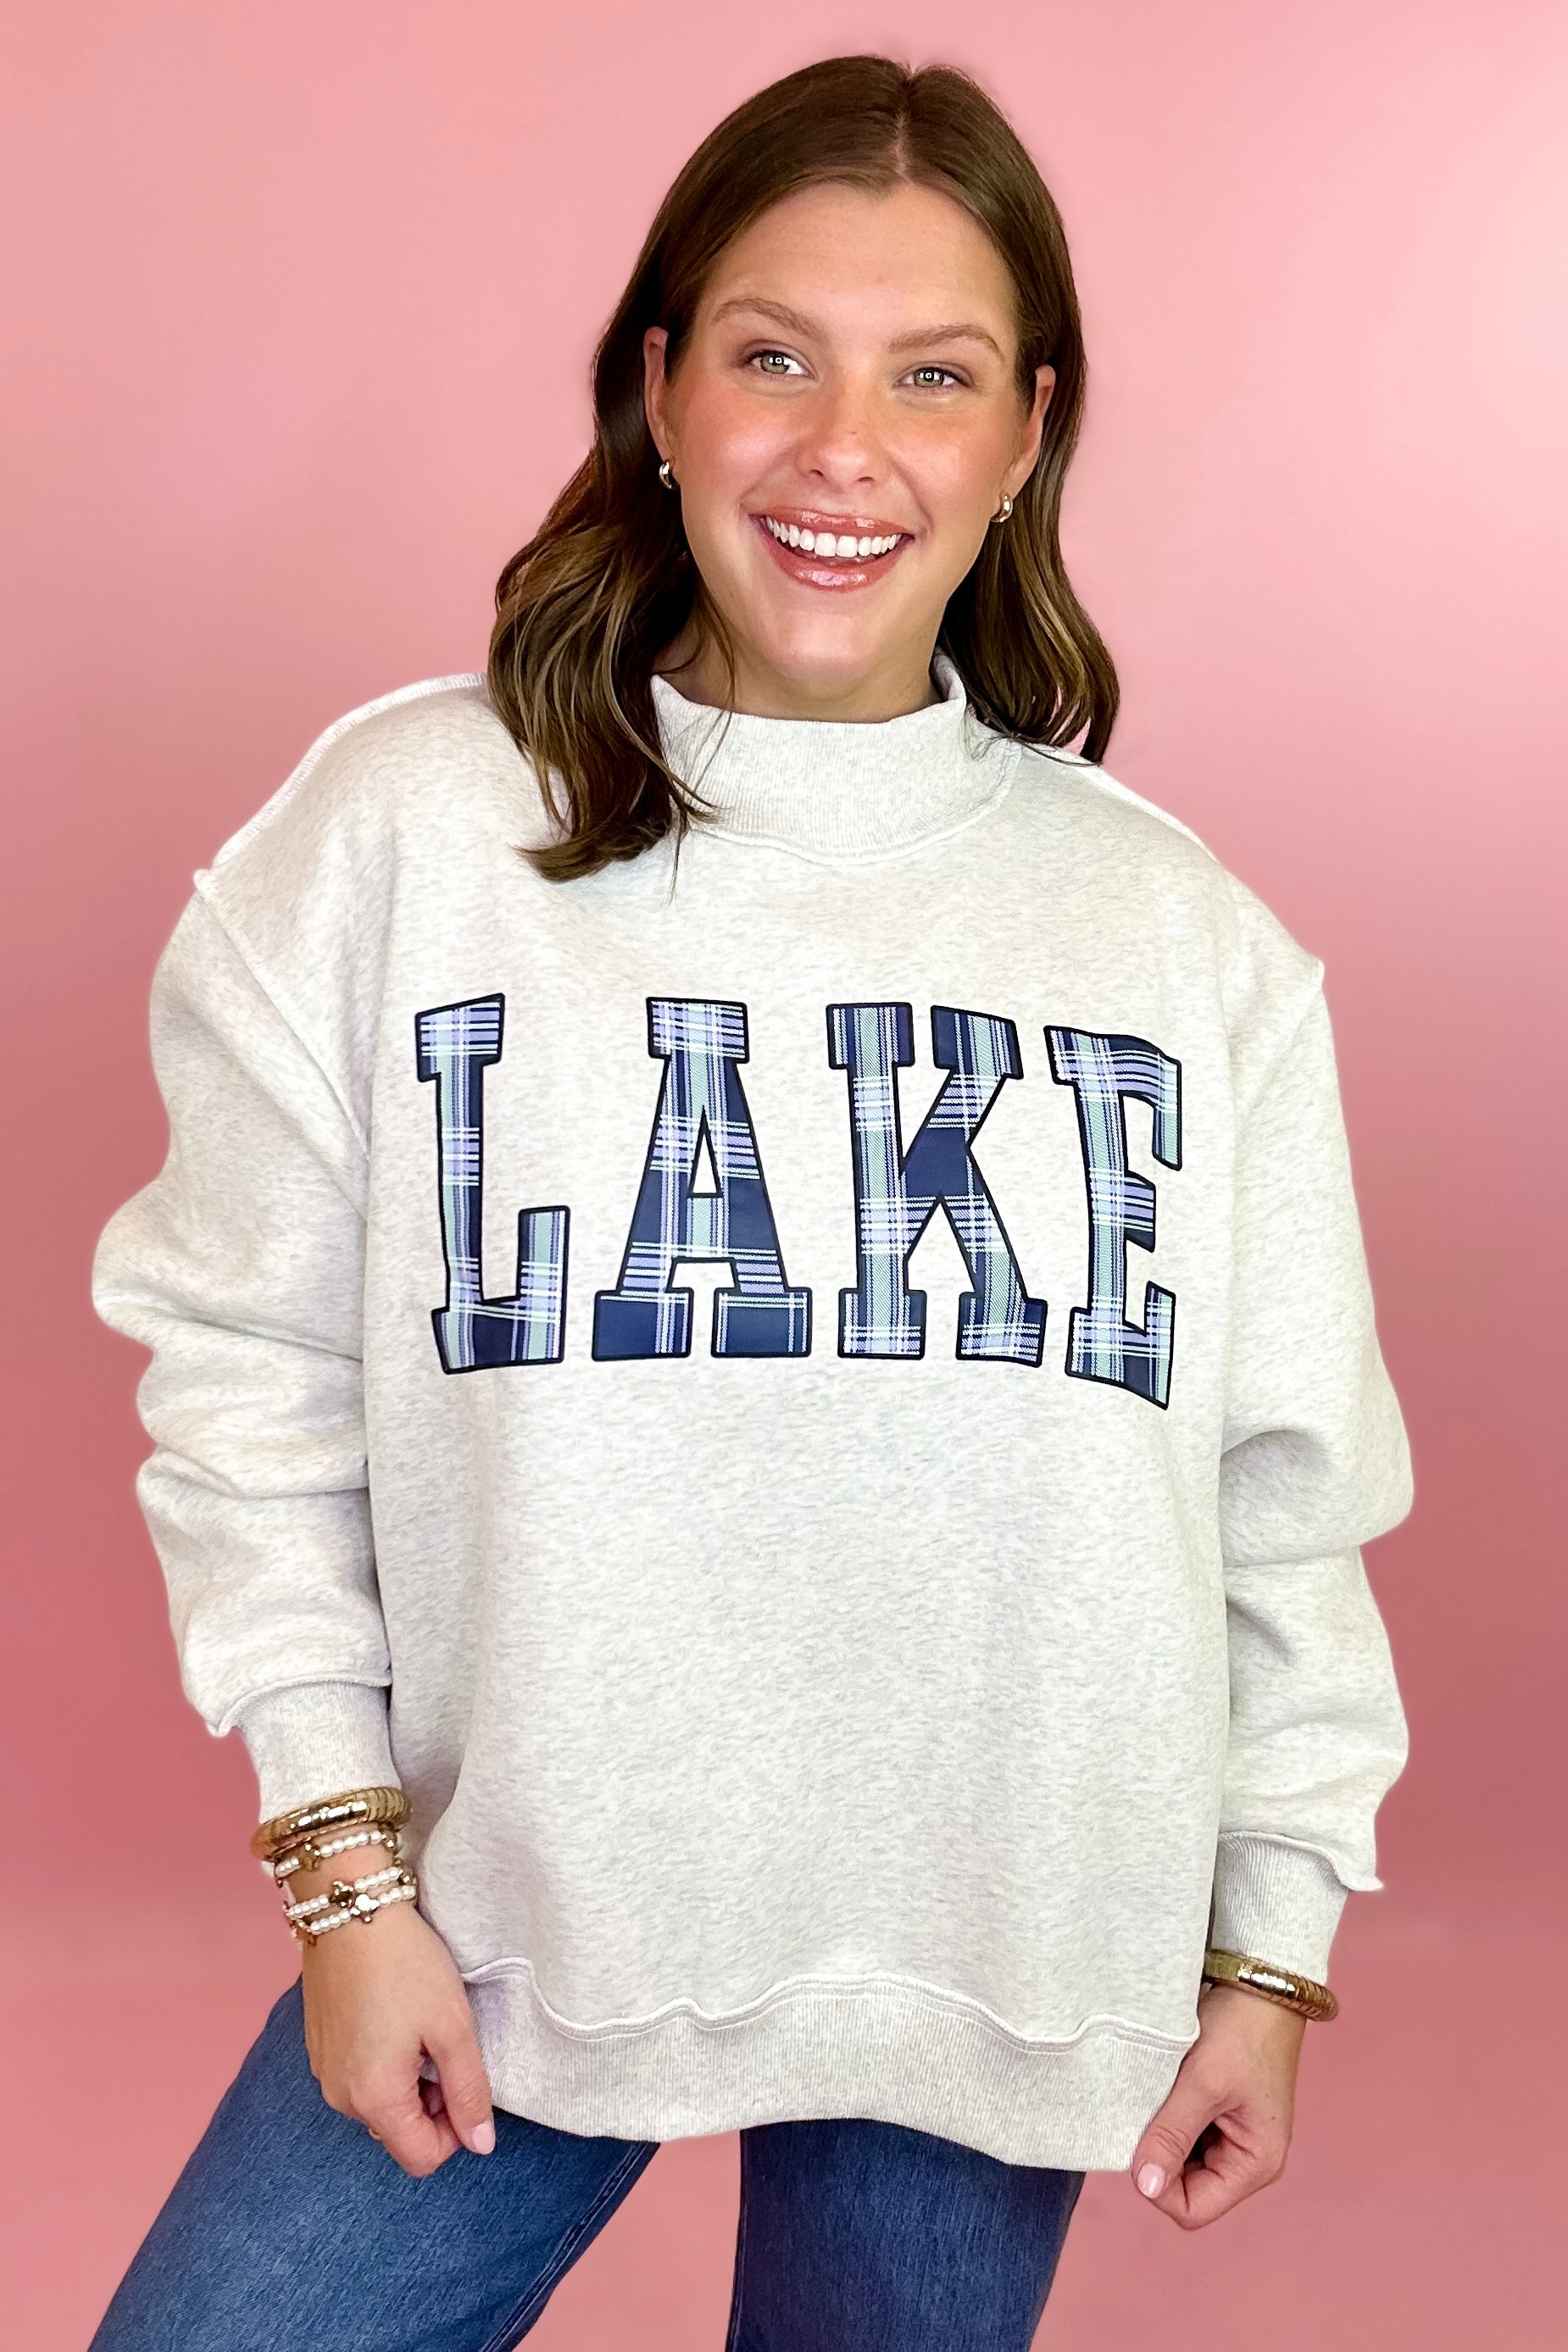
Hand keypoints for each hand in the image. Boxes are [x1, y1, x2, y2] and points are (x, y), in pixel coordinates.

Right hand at [296, 1856, 495, 2177]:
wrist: (350, 1907)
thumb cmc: (405, 1964)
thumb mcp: (453, 2026)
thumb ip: (469, 2091)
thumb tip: (481, 2145)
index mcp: (373, 2099)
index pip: (421, 2159)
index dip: (455, 2132)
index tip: (465, 2081)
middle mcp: (339, 2097)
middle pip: (399, 2133)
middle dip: (432, 2105)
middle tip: (447, 2047)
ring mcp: (324, 2072)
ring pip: (380, 2106)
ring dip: (409, 2083)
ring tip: (422, 2028)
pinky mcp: (319, 2047)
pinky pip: (359, 2079)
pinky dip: (384, 2064)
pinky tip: (395, 2017)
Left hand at [1129, 1981, 1305, 2227]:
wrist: (1258, 1979)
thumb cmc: (1242, 2029)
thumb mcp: (1203, 2083)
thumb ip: (1172, 2135)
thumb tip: (1145, 2186)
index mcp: (1255, 2163)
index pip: (1193, 2208)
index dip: (1158, 2185)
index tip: (1140, 2140)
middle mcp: (1248, 2158)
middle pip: (1186, 2187)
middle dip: (1160, 2154)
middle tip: (1150, 2108)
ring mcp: (1234, 2136)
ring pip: (1180, 2158)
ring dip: (1162, 2131)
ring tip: (1160, 2092)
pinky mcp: (1220, 2113)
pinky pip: (1183, 2131)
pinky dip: (1167, 2114)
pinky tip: (1164, 2085)